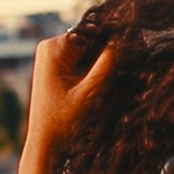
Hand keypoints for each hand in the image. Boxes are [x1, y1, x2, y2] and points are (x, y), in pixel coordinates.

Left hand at [26, 27, 116, 151]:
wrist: (45, 141)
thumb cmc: (66, 119)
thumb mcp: (92, 90)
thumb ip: (109, 61)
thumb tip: (127, 36)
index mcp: (55, 47)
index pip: (94, 32)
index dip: (113, 43)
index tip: (128, 58)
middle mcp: (49, 45)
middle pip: (90, 39)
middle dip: (105, 54)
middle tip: (114, 76)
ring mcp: (49, 55)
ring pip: (87, 49)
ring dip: (99, 62)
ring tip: (101, 84)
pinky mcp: (53, 65)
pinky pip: (79, 58)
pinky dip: (90, 69)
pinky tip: (94, 85)